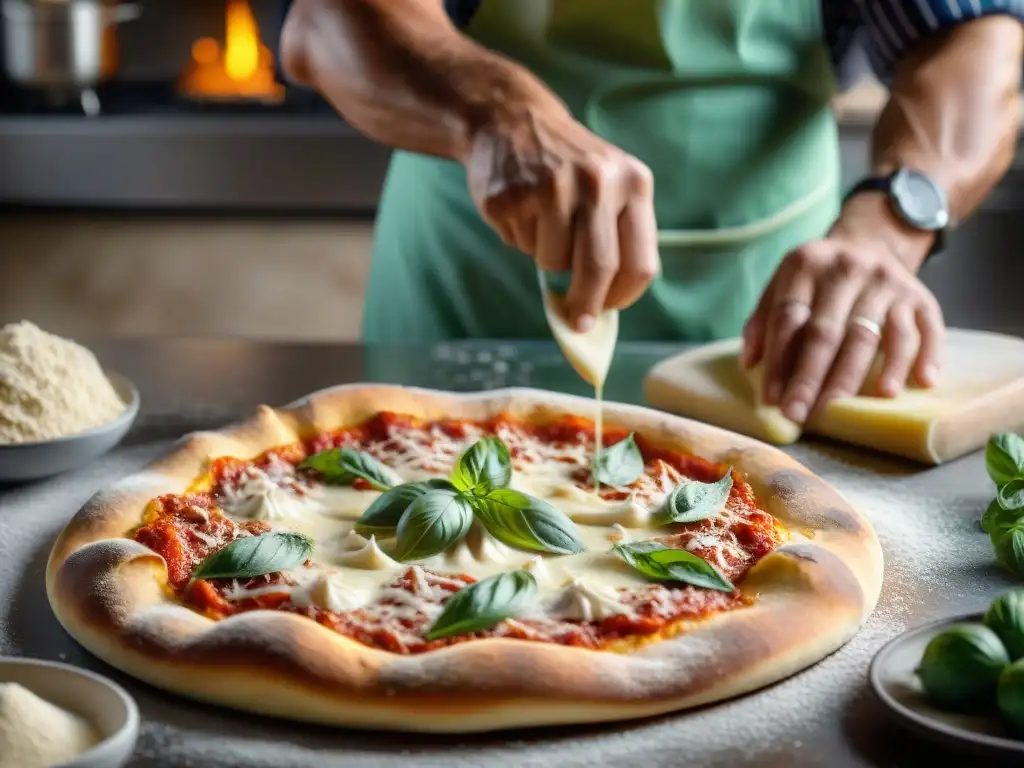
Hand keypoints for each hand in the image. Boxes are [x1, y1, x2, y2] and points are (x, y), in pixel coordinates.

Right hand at [464, 104, 659, 332]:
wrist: (511, 118)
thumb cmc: (567, 168)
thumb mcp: (606, 187)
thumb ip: (613, 239)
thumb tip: (600, 309)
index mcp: (633, 182)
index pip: (639, 261)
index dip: (622, 297)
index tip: (606, 314)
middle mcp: (597, 182)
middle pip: (599, 269)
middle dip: (586, 304)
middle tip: (575, 321)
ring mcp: (551, 187)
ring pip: (554, 263)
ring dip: (546, 259)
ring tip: (542, 222)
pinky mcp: (512, 197)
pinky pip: (521, 245)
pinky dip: (520, 239)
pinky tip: (520, 208)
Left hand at [741, 235, 944, 423]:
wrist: (873, 242)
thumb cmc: (818, 279)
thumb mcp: (784, 284)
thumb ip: (764, 321)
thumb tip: (749, 364)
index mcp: (806, 265)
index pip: (789, 319)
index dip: (778, 362)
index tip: (772, 399)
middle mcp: (848, 270)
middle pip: (827, 332)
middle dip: (810, 378)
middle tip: (800, 415)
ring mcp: (887, 283)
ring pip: (872, 335)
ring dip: (857, 376)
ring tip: (845, 408)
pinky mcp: (921, 296)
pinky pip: (926, 329)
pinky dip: (925, 356)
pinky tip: (920, 384)